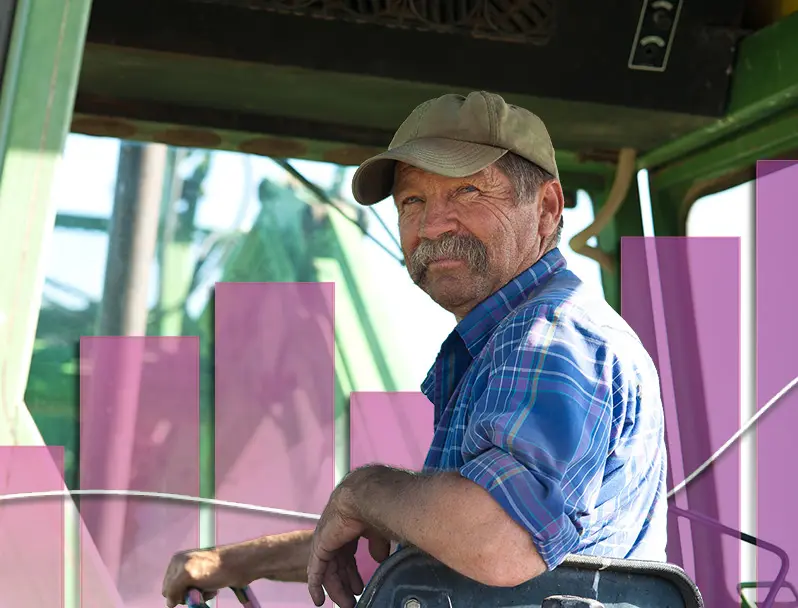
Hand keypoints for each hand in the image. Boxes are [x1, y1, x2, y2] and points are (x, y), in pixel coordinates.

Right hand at [162, 547, 237, 606]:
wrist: (238, 566)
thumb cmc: (213, 569)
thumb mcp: (187, 574)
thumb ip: (173, 587)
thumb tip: (169, 603)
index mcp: (176, 561)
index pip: (166, 587)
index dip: (176, 593)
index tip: (187, 590)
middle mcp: (184, 566)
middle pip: (177, 592)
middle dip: (187, 595)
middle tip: (199, 590)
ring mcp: (196, 573)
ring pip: (189, 595)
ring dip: (198, 595)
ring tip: (208, 589)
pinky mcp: (207, 579)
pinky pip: (200, 594)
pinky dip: (206, 595)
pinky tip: (213, 590)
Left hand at [307, 486, 389, 607]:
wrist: (368, 497)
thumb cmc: (380, 506)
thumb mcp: (380, 530)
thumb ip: (377, 544)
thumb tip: (379, 557)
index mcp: (350, 525)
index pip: (347, 552)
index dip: (352, 570)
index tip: (358, 585)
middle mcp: (336, 531)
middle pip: (338, 562)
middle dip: (346, 581)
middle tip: (352, 599)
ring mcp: (326, 538)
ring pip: (329, 569)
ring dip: (336, 588)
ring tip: (345, 604)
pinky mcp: (320, 545)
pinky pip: (316, 570)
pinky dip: (316, 585)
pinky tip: (318, 600)